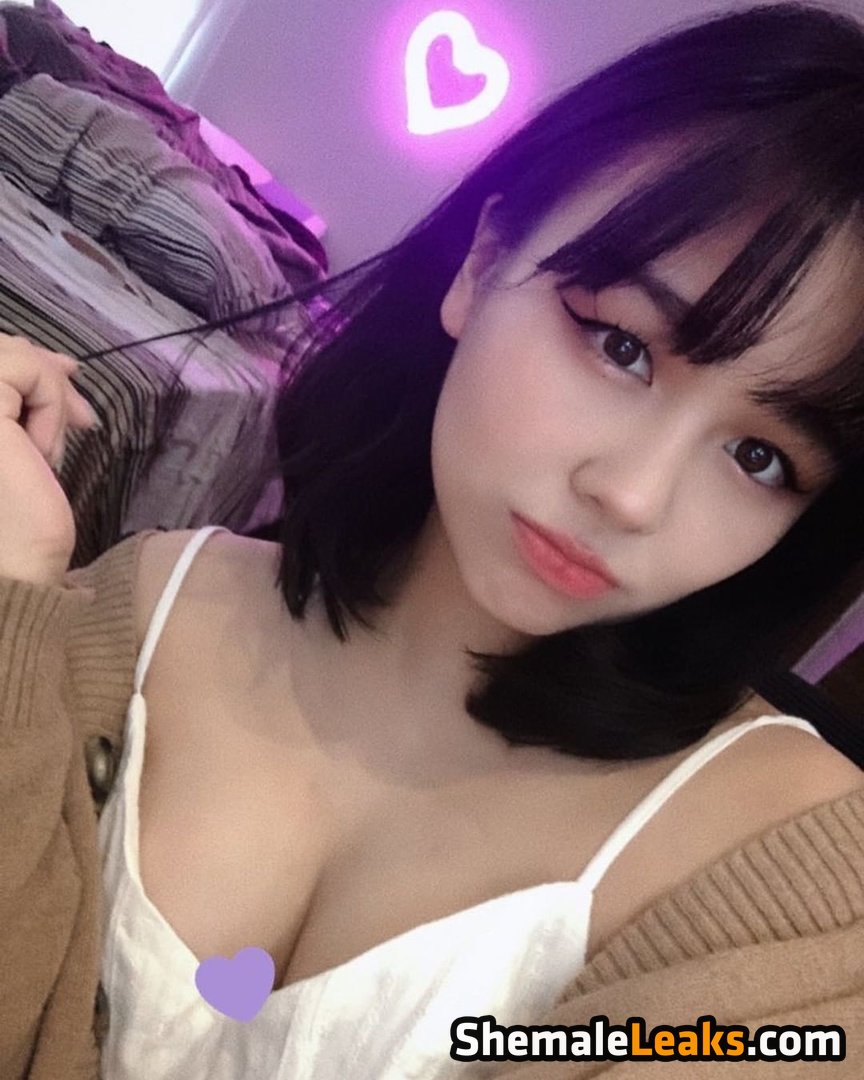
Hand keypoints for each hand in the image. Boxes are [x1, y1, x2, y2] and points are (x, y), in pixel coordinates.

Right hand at [0, 336, 96, 584]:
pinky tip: (40, 454)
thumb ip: (23, 401)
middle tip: (81, 415)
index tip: (69, 375)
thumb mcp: (19, 445)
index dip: (26, 358)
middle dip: (43, 370)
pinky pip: (23, 370)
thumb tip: (63, 365)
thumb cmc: (12, 525)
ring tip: (46, 454)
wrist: (8, 572)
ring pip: (9, 353)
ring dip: (45, 397)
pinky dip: (47, 405)